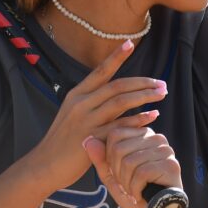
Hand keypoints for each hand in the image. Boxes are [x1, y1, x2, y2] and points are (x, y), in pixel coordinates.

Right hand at [30, 40, 167, 191]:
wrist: (45, 164)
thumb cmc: (62, 141)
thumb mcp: (73, 114)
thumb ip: (92, 103)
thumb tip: (116, 94)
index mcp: (76, 94)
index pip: (100, 71)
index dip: (116, 57)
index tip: (130, 43)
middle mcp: (81, 103)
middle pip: (117, 86)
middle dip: (142, 82)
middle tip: (161, 83)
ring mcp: (86, 120)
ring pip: (121, 102)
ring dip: (144, 96)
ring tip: (161, 94)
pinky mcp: (92, 138)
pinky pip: (120, 126)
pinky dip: (138, 119)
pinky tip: (152, 116)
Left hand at [84, 127, 183, 207]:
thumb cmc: (136, 194)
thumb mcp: (113, 177)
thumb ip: (100, 159)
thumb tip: (88, 140)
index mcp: (143, 135)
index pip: (115, 135)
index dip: (110, 158)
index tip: (119, 173)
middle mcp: (156, 138)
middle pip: (119, 148)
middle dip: (118, 173)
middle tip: (127, 186)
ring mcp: (165, 151)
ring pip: (129, 162)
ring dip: (126, 184)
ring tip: (135, 191)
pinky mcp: (170, 165)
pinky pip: (140, 173)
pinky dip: (135, 190)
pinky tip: (142, 196)